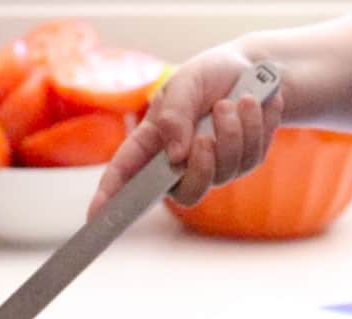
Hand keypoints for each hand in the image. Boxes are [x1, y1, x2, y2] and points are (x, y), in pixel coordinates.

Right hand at [87, 44, 284, 217]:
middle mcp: (178, 163)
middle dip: (201, 167)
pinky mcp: (243, 162)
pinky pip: (251, 158)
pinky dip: (256, 126)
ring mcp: (212, 167)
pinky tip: (254, 104)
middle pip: (185, 195)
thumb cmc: (208, 74)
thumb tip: (177, 155)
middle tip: (206, 136)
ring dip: (232, 132)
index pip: (124, 174)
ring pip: (223, 174)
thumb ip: (174, 115)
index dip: (108, 196)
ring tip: (235, 101)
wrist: (256, 69)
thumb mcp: (185, 82)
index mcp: (152, 142)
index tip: (95, 216)